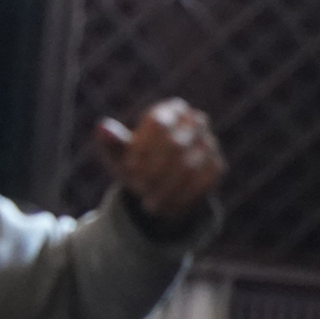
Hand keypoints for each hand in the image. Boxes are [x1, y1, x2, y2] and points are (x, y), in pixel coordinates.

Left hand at [97, 98, 223, 233]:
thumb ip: (112, 141)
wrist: (160, 184)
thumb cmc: (135, 162)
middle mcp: (195, 121)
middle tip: (137, 189)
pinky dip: (182, 198)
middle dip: (154, 171)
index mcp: (169, 110)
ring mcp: (210, 142)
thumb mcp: (120, 154)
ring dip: (166, 188)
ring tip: (148, 204)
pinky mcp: (217, 166)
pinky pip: (203, 182)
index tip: (129, 170)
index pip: (158, 123)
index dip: (142, 148)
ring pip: (190, 166)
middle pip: (175, 145)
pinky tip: (166, 208)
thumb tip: (102, 126)